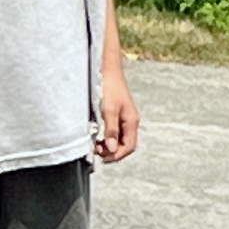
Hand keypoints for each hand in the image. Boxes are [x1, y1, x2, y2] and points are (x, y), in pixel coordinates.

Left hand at [94, 46, 140, 162]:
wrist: (108, 71)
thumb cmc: (109, 87)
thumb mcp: (109, 110)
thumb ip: (111, 130)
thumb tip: (111, 148)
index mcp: (132, 121)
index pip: (129, 146)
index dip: (117, 155)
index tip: (102, 158)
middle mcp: (131, 122)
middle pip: (126, 145)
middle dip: (113, 152)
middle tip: (97, 152)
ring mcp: (125, 119)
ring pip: (120, 140)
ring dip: (109, 146)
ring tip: (96, 146)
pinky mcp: (118, 115)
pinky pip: (116, 133)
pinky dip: (108, 139)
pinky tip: (98, 138)